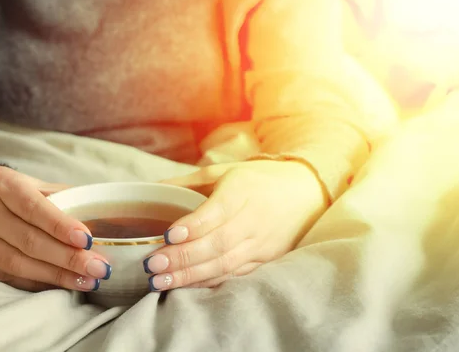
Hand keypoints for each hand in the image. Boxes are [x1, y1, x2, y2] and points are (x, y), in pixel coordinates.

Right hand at [0, 166, 111, 291]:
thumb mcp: (16, 179)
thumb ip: (53, 192)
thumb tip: (93, 204)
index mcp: (1, 185)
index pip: (33, 207)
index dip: (61, 225)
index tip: (87, 239)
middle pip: (30, 241)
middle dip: (68, 258)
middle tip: (101, 268)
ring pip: (18, 264)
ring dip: (56, 276)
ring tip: (88, 281)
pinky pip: (4, 278)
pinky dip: (34, 284)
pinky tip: (58, 286)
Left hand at [143, 160, 326, 289]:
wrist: (306, 192)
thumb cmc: (257, 180)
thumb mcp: (224, 171)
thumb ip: (189, 182)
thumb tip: (152, 189)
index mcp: (242, 191)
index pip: (216, 212)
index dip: (192, 226)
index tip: (166, 235)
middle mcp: (253, 219)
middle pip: (217, 244)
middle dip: (182, 258)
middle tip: (152, 265)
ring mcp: (262, 243)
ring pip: (224, 264)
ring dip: (190, 276)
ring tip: (159, 282)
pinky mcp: (267, 259)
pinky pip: (235, 274)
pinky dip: (209, 281)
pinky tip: (185, 286)